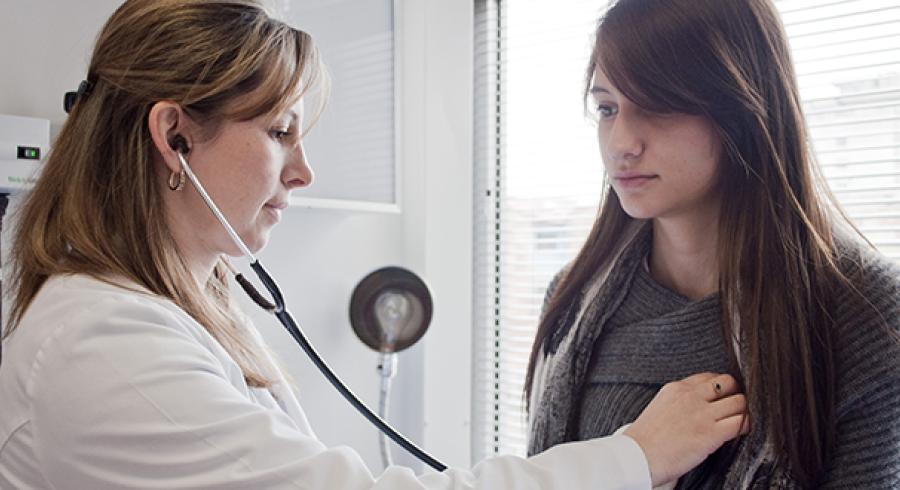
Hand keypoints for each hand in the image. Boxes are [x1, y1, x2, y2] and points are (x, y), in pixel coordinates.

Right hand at [622, 372, 748, 486]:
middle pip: (728, 382)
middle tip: (735, 407)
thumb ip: (679, 403)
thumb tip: (697, 408)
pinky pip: (741, 423)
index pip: (709, 376)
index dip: (720, 386)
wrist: (636, 456)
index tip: (723, 396)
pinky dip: (745, 427)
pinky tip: (740, 433)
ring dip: (743, 411)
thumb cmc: (644, 440)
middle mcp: (690, 396)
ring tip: (739, 421)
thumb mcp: (659, 408)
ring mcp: (702, 413)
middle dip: (735, 393)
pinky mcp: (711, 433)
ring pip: (739, 401)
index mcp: (675, 388)